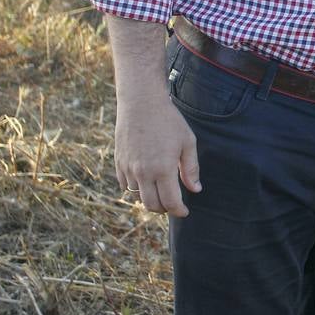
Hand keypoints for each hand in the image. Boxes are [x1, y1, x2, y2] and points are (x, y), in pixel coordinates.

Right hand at [114, 90, 200, 216]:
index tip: (185, 212)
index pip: (170, 202)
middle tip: (174, 203)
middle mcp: (143, 173)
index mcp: (163, 169)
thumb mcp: (187, 142)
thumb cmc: (169, 121)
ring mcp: (128, 169)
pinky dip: (136, 190)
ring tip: (162, 193)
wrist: (141, 103)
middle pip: (152, 205)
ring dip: (150, 200)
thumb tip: (195, 190)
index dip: (179, 211)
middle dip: (165, 209)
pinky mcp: (119, 163)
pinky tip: (147, 182)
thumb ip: (191, 169)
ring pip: (138, 197)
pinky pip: (126, 186)